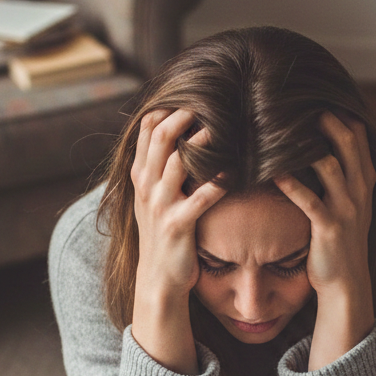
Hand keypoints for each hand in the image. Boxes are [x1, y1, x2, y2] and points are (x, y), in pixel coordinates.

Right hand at [130, 109, 224, 373]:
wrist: (159, 281)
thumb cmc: (166, 238)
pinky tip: (234, 172)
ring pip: (176, 162)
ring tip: (220, 126)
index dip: (167, 108)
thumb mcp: (154, 201)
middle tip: (209, 100)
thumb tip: (180, 139)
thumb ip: (162, 171)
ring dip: (198, 142)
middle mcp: (147, 187)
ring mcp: (160, 206)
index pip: (147, 130)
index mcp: (142, 177)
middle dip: (183, 115)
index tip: (192, 94)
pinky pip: (199, 199)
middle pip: (160, 137)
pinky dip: (216, 183)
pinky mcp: (177, 226)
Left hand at [274, 113, 375, 368]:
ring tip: (278, 127)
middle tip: (299, 101)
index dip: (341, 114)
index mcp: (365, 182)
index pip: (358, 137)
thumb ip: (345, 177)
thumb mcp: (351, 206)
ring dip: (304, 145)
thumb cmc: (340, 243)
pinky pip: (308, 199)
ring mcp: (346, 208)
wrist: (346, 284)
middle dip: (326, 119)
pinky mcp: (327, 227)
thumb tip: (329, 151)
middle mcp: (360, 191)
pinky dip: (289, 182)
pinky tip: (271, 171)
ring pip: (329, 164)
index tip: (317, 96)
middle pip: (347, 141)